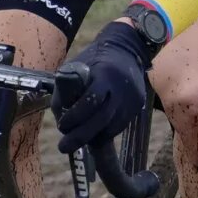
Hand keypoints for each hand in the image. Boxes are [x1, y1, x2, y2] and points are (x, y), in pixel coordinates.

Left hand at [51, 21, 152, 153]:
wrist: (127, 50)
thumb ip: (66, 89)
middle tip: (63, 147)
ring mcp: (131, 100)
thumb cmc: (94, 59)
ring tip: (76, 140)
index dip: (75, 116)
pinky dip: (104, 132)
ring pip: (111, 127)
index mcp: (105, 74)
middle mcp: (121, 89)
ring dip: (92, 137)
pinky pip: (119, 127)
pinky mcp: (137, 107)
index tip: (62, 126)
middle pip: (102, 119)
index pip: (90, 100)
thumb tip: (60, 118)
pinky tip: (93, 133)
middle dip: (81, 135)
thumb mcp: (76, 65)